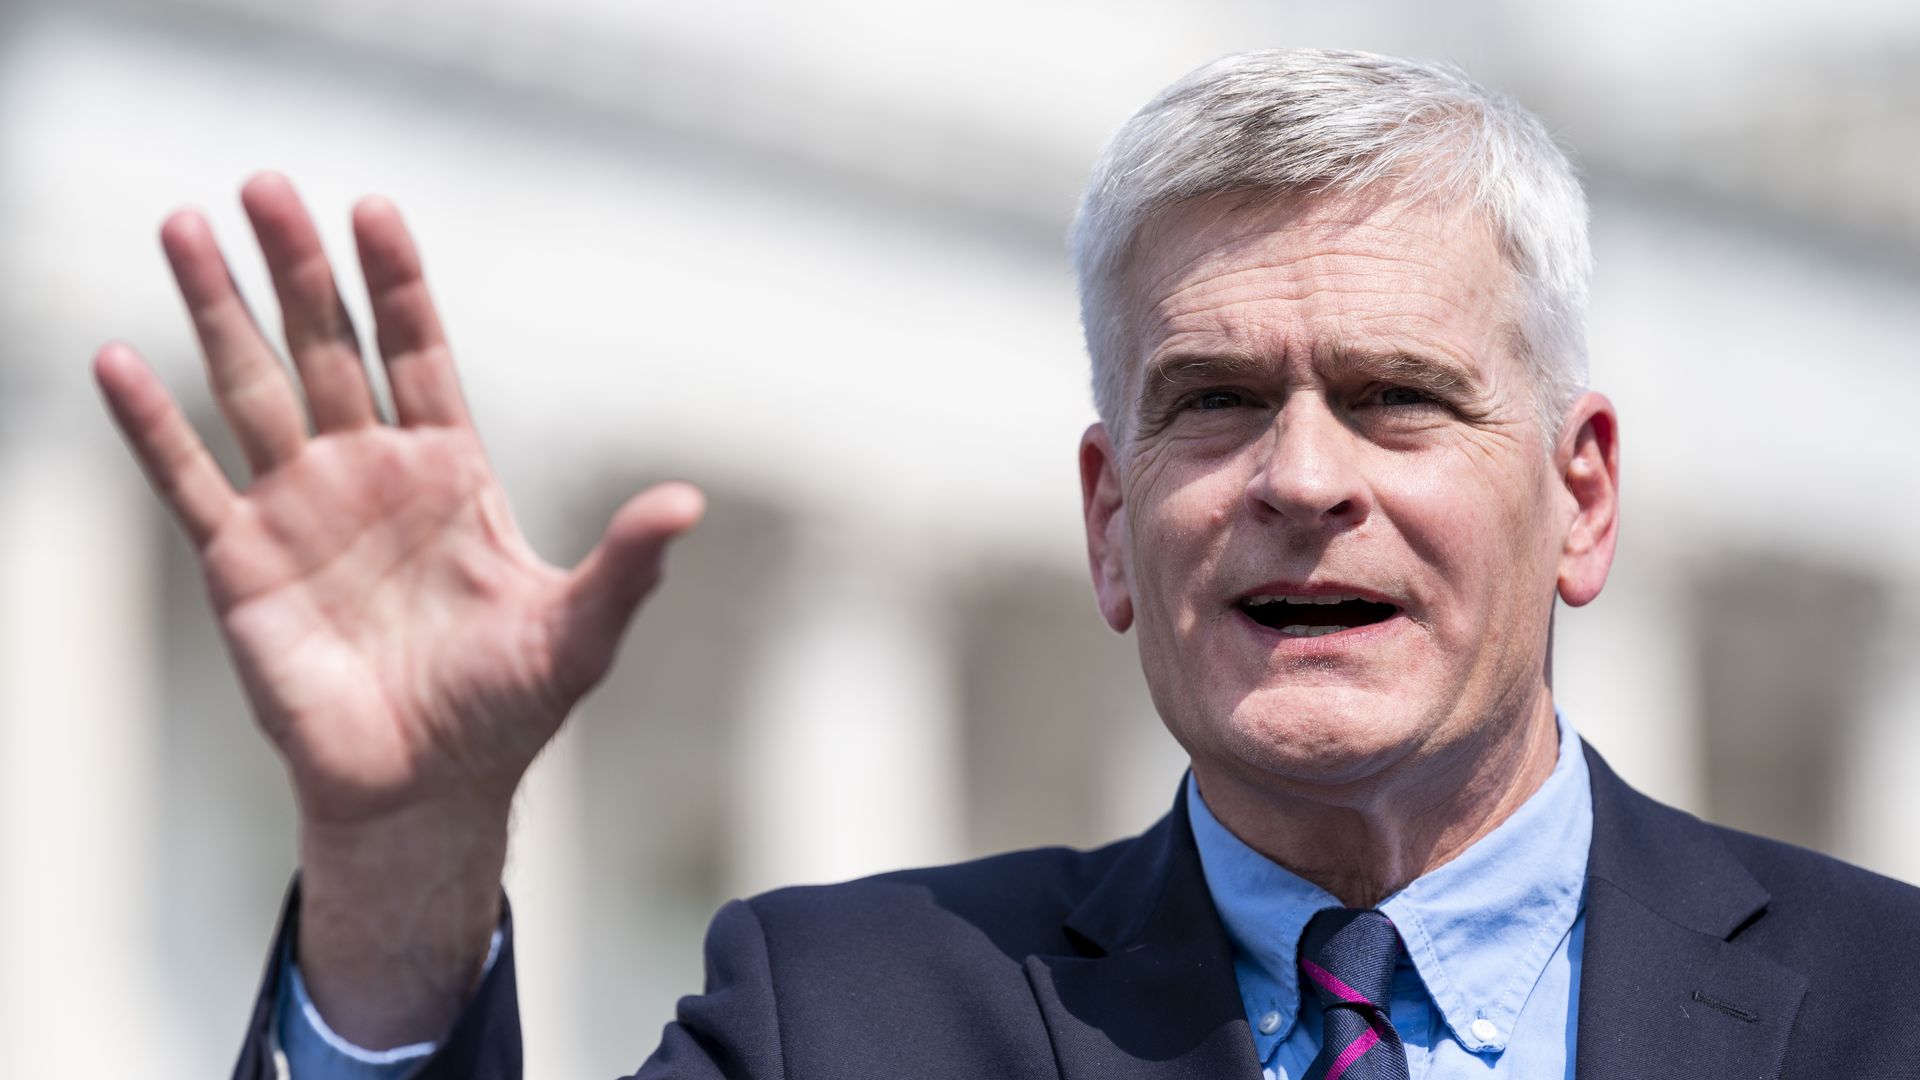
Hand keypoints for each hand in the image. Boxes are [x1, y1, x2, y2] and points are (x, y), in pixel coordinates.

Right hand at [93, 172, 701, 1044]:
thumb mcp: (578, 632)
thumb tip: (689, 503)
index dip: (397, 283)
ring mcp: (300, 511)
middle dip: (299, 268)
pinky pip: (189, 482)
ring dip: (216, 311)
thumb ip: (625, 564)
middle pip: (327, 347)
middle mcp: (369, 473)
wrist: (426, 792)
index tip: (373, 208)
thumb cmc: (507, 709)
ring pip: (250, 388)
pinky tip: (116, 359)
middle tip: (264, 183)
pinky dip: (151, 426)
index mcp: (450, 471)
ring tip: (184, 223)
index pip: (419, 352)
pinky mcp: (241, 565)